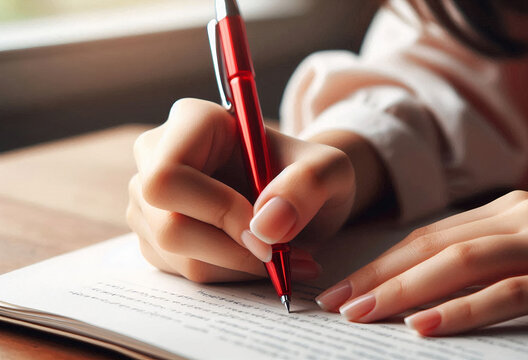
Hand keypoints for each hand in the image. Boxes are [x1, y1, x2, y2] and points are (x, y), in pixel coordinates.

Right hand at [127, 98, 357, 281]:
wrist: (299, 196)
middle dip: (230, 250)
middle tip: (277, 251)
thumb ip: (308, 185)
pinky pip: (180, 270)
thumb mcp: (331, 169)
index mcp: (194, 121)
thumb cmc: (310, 174)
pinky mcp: (154, 233)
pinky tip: (257, 259)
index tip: (265, 228)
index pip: (168, 176)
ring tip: (281, 256)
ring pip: (174, 253)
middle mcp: (157, 154)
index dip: (216, 211)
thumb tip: (264, 226)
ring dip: (235, 266)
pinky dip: (227, 274)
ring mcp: (149, 197)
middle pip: (167, 224)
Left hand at [315, 190, 527, 334]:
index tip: (344, 285)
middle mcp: (517, 217)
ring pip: (460, 264)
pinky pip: (510, 292)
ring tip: (363, 313)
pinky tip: (427, 326)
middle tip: (335, 302)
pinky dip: (465, 309)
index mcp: (502, 210)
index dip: (380, 261)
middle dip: (377, 276)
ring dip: (404, 290)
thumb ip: (488, 254)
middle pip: (431, 247)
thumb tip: (429, 284)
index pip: (426, 236)